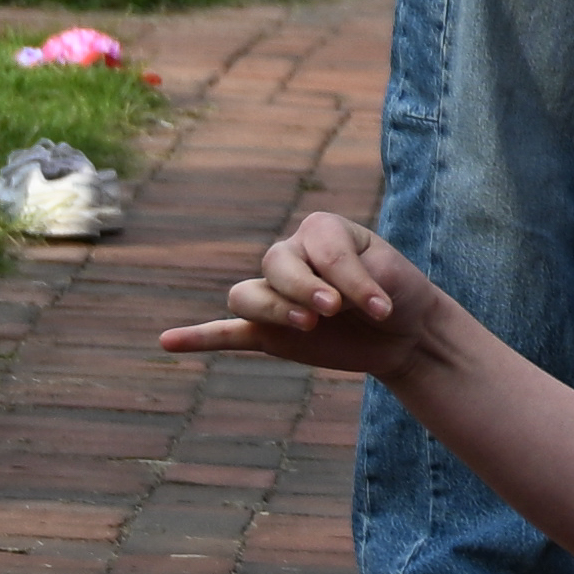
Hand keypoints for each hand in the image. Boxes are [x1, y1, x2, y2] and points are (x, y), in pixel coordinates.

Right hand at [154, 209, 458, 386]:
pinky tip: (168, 342)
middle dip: (302, 288)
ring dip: (272, 309)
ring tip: (308, 326)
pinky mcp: (269, 334)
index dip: (348, 277)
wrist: (405, 331)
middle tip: (333, 310)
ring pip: (248, 296)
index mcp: (321, 231)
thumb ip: (355, 279)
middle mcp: (291, 258)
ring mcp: (276, 297)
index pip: (317, 247)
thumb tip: (324, 306)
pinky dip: (198, 338)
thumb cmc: (398, 293)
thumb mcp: (391, 277)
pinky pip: (226, 332)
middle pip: (275, 265)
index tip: (381, 306)